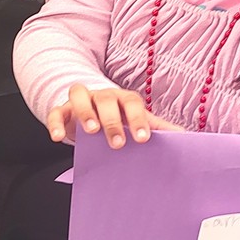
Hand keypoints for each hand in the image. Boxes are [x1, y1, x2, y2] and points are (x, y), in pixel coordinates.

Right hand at [47, 84, 182, 147]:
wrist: (92, 111)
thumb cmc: (119, 118)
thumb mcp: (137, 122)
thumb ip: (158, 128)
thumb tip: (184, 137)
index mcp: (124, 99)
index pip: (133, 103)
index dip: (138, 120)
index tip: (143, 139)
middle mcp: (103, 95)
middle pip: (107, 100)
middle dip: (112, 121)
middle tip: (117, 143)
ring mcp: (82, 100)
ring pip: (80, 96)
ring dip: (85, 113)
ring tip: (91, 132)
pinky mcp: (62, 109)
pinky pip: (56, 111)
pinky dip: (56, 123)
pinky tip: (58, 138)